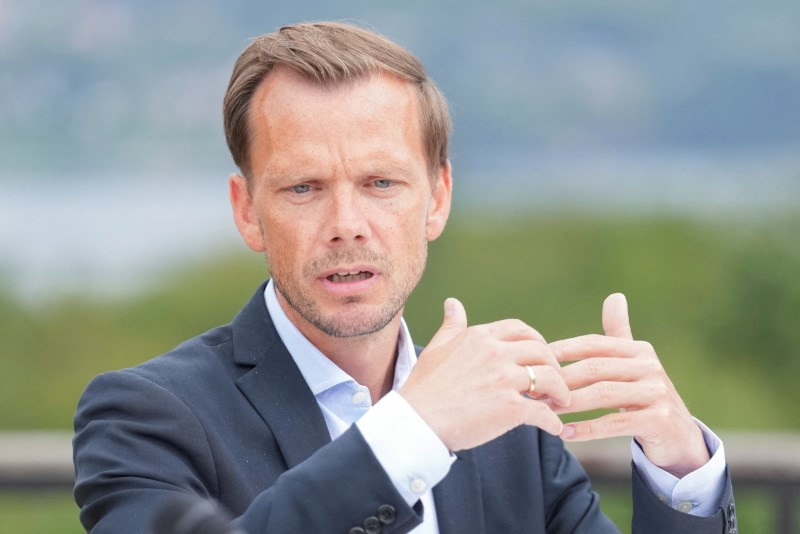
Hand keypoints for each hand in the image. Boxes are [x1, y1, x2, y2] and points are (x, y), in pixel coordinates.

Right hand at [399, 298, 570, 451]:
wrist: (416, 422)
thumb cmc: (424, 387)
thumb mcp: (437, 348)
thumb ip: (452, 325)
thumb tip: (453, 303)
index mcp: (480, 337)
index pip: (521, 330)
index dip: (536, 342)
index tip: (539, 357)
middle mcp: (496, 353)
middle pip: (541, 351)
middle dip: (553, 366)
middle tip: (554, 381)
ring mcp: (505, 379)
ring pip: (550, 378)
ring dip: (560, 391)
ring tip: (559, 402)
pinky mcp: (510, 408)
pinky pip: (544, 412)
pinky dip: (553, 422)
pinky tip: (554, 427)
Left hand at [551, 293, 709, 477]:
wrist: (679, 439)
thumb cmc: (647, 397)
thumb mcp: (635, 365)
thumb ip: (620, 334)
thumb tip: (615, 296)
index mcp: (639, 350)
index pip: (593, 344)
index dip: (562, 350)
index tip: (535, 361)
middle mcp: (650, 366)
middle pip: (594, 368)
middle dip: (560, 379)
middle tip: (534, 391)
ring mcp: (657, 392)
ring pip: (602, 394)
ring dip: (569, 404)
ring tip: (545, 411)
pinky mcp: (659, 419)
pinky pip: (614, 423)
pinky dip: (587, 429)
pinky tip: (565, 433)